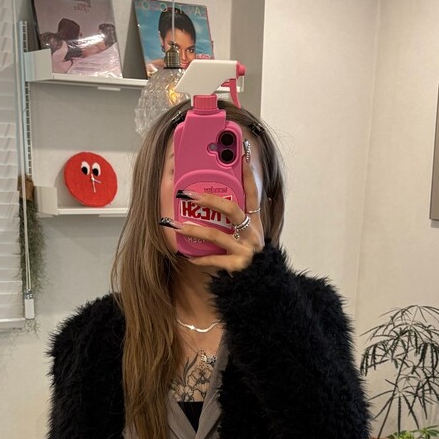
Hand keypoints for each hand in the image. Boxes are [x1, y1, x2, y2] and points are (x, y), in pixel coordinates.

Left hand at [167, 138, 264, 272]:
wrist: (262, 284)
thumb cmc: (249, 255)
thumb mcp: (247, 234)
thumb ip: (235, 220)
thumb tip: (211, 201)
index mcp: (254, 221)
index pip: (251, 193)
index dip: (246, 174)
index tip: (241, 154)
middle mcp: (252, 233)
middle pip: (231, 210)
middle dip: (208, 199)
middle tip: (186, 193)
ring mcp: (246, 249)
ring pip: (218, 235)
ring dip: (194, 229)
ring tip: (176, 225)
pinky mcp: (239, 266)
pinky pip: (215, 259)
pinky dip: (200, 257)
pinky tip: (187, 255)